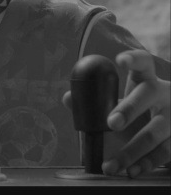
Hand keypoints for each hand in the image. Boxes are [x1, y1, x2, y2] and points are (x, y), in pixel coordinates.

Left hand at [63, 50, 169, 176]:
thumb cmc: (141, 105)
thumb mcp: (124, 97)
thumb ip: (95, 97)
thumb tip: (68, 98)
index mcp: (147, 78)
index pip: (143, 62)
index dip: (133, 59)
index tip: (119, 60)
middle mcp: (164, 94)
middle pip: (147, 96)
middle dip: (129, 109)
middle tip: (111, 123)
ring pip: (155, 132)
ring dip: (132, 151)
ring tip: (111, 165)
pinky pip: (165, 152)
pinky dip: (146, 163)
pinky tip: (131, 171)